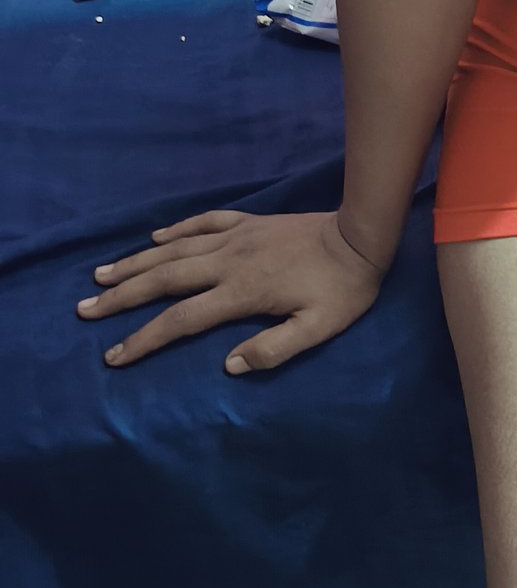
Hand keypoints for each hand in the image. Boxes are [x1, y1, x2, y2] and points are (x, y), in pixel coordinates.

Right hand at [76, 210, 385, 374]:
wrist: (361, 237)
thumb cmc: (343, 290)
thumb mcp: (318, 328)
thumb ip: (275, 348)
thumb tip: (229, 365)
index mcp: (241, 292)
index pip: (181, 320)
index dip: (144, 339)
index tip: (114, 355)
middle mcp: (228, 261)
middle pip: (163, 280)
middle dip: (121, 297)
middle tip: (84, 310)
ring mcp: (236, 237)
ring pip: (174, 250)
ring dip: (135, 263)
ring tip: (101, 275)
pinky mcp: (248, 222)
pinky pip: (203, 222)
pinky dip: (176, 230)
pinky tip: (155, 237)